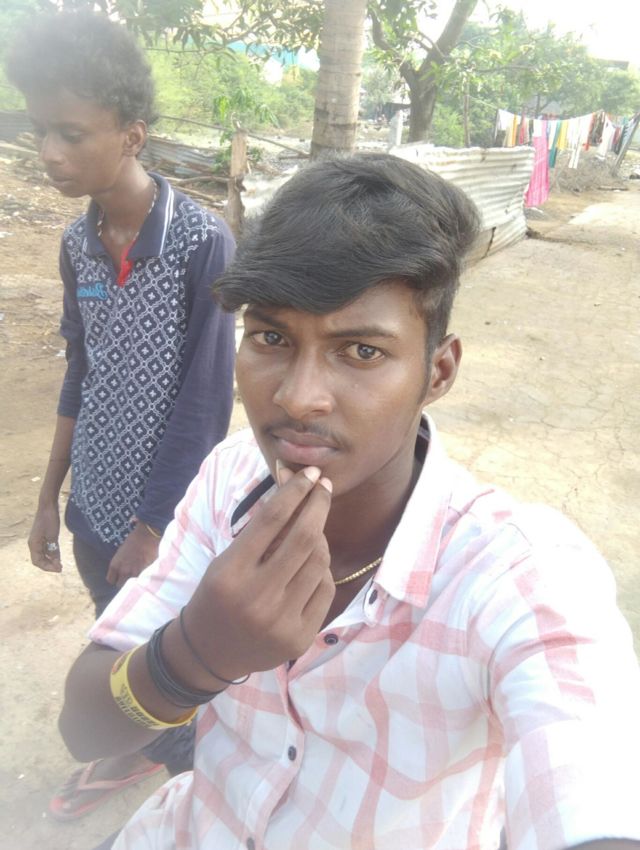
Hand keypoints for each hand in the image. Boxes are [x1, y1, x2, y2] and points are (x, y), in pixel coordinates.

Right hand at [28, 503, 62, 571]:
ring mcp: (37, 540)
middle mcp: (34, 544)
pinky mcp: (42, 537)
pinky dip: (51, 554)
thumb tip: (56, 562)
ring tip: (60, 565)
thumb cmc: (49, 520)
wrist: (48, 506)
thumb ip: (53, 550)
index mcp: (34, 544)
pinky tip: (58, 557)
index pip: (38, 561)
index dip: (47, 567)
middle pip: (39, 560)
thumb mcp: (53, 536)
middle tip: (61, 568)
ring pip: (42, 555)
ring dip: (50, 561)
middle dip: (49, 565)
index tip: (58, 569)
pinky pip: (45, 549)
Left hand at [106, 523, 159, 586]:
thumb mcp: (121, 552)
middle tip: (129, 578)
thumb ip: (120, 563)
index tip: (119, 577)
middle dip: (124, 582)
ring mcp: (134, 573)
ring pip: (132, 585)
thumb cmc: (133, 540)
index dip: (115, 578)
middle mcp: (123, 571)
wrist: (146, 535)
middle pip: (120, 585)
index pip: (110, 580)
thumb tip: (122, 570)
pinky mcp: (145, 573)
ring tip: (138, 576)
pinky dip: (144, 579)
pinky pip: (143, 581)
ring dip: (134, 581)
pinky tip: (146, 574)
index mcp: (115, 565)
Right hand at [183, 466, 333, 683]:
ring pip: (319, 562)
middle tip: (323, 487)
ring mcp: (281, 621)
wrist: (208, 653)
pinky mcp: (300, 638)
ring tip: (312, 529)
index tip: (309, 473)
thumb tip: (294, 487)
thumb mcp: (226, 560)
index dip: (295, 490)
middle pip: (304, 537)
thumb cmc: (217, 596)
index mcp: (231, 572)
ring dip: (321, 537)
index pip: (272, 518)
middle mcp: (257, 597)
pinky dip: (321, 570)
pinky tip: (311, 564)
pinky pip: (325, 589)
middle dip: (318, 504)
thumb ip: (260, 532)